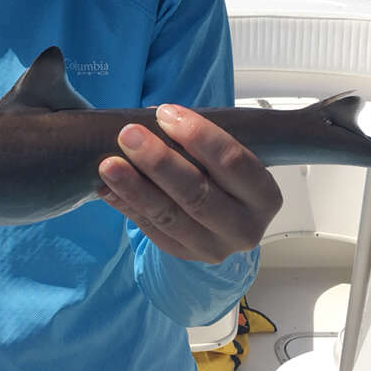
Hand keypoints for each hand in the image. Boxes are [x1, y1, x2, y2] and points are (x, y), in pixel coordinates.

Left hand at [98, 104, 281, 262]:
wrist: (222, 219)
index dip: (198, 136)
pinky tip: (106, 187)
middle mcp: (245, 228)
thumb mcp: (225, 158)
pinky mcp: (184, 256)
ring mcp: (213, 248)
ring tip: (108, 164)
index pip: (232, 162)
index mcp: (264, 196)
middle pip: (198, 194)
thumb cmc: (221, 174)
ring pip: (170, 217)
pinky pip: (150, 230)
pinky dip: (126, 206)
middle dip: (159, 162)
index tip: (165, 114)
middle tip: (128, 135)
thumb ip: (198, 141)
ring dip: (135, 187)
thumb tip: (153, 118)